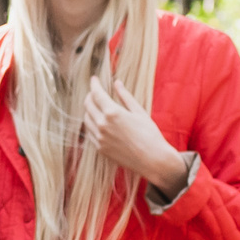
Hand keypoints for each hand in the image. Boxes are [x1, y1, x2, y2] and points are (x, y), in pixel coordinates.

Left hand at [82, 76, 186, 196]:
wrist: (153, 160)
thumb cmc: (150, 134)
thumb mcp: (139, 112)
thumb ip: (125, 96)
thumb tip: (116, 83)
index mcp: (112, 113)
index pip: (96, 94)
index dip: (94, 84)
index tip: (94, 79)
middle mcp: (102, 125)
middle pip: (88, 105)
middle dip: (90, 96)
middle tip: (95, 92)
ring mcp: (99, 138)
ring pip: (86, 119)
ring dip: (89, 110)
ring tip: (97, 106)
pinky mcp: (100, 148)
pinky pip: (90, 133)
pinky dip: (92, 124)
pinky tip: (99, 121)